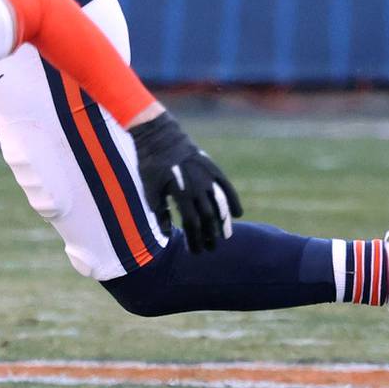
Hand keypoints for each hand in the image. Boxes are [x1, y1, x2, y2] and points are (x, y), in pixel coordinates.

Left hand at [130, 111, 242, 252]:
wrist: (159, 136)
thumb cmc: (150, 164)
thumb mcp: (150, 190)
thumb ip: (160, 211)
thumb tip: (166, 232)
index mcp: (181, 194)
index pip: (192, 223)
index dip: (195, 239)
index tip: (196, 252)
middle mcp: (198, 187)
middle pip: (208, 217)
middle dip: (210, 236)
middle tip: (211, 249)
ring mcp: (207, 177)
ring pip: (220, 205)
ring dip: (224, 222)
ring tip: (226, 236)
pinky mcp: (212, 168)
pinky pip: (226, 187)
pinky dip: (233, 200)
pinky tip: (238, 213)